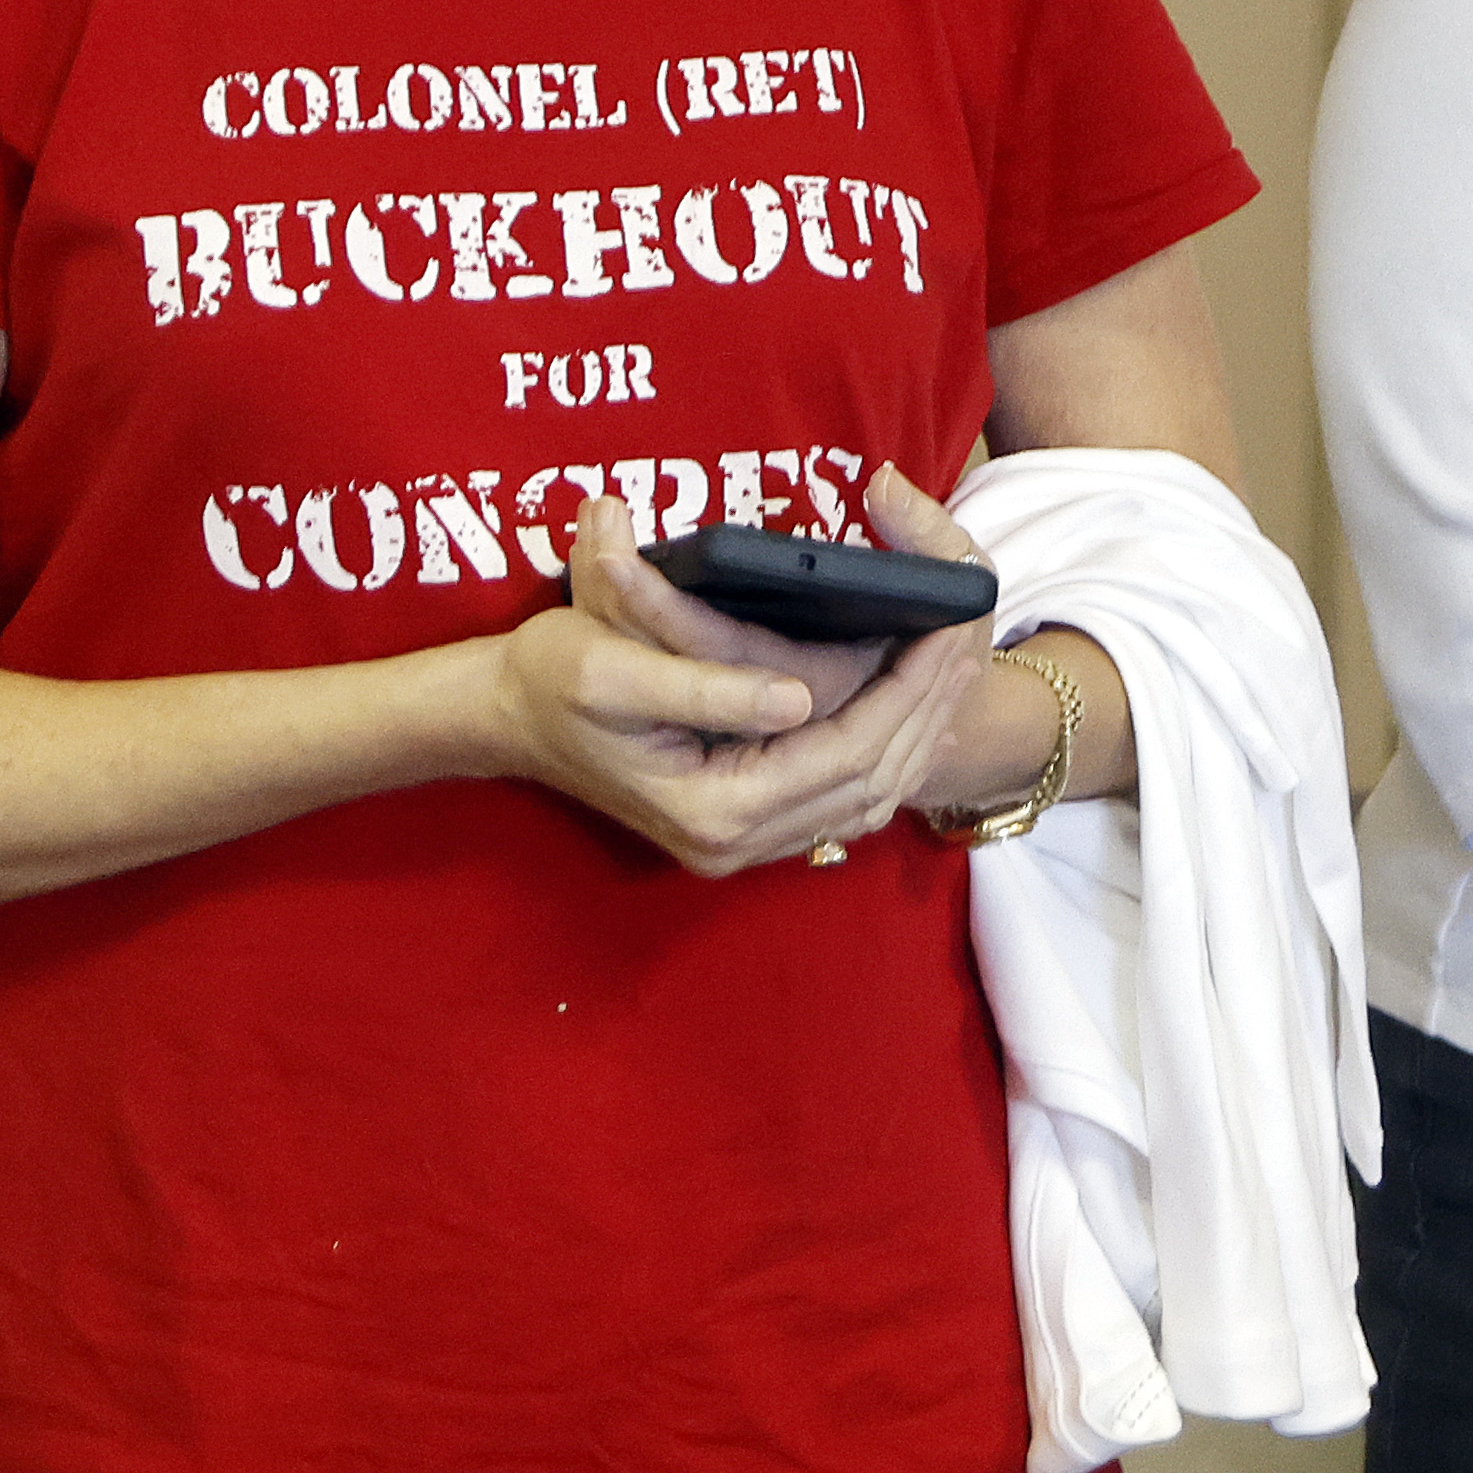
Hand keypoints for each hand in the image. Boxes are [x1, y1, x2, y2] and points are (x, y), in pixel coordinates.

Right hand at [480, 497, 994, 875]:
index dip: (904, 691)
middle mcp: (737, 843)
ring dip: (913, 728)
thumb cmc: (550, 680)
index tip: (945, 629)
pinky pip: (837, 796)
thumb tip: (797, 694)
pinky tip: (906, 703)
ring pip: (865, 796)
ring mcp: (739, 843)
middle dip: (926, 706)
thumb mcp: (615, 666)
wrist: (503, 716)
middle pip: (870, 780)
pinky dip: (882, 749)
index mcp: (715, 810)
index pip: (846, 752)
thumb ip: (711, 685)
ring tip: (952, 660)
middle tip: (969, 634)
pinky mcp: (739, 824)